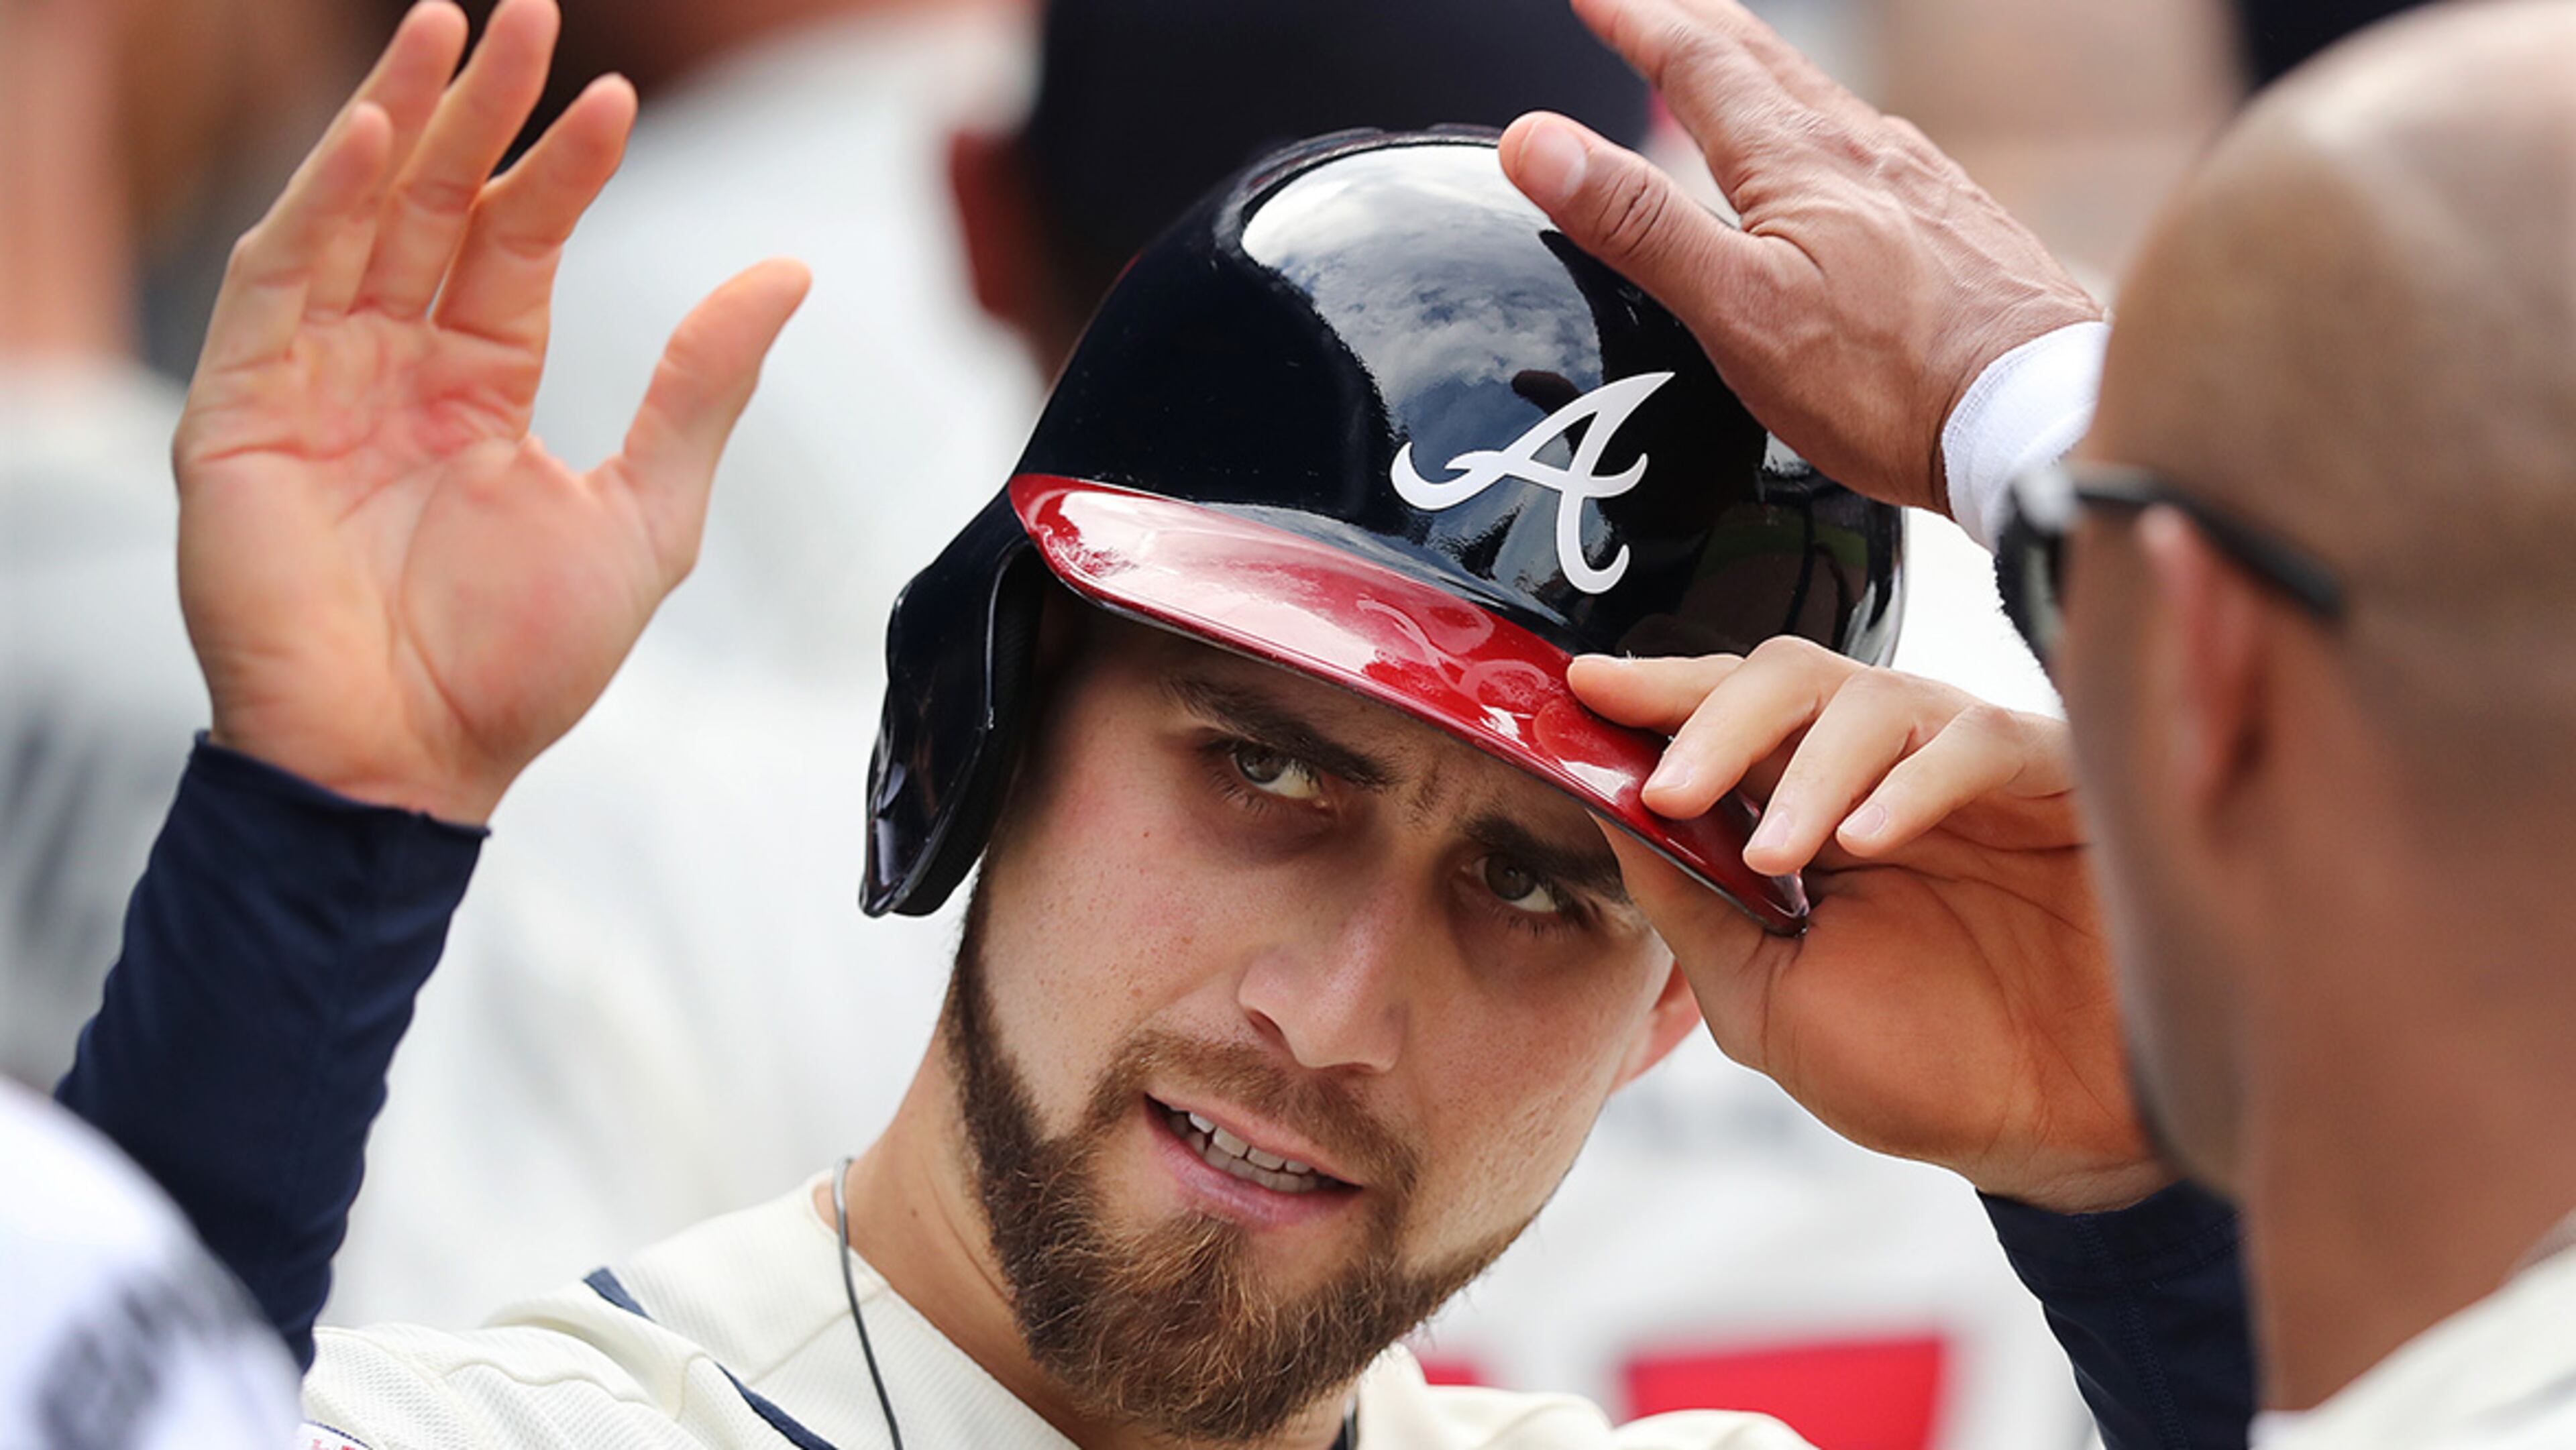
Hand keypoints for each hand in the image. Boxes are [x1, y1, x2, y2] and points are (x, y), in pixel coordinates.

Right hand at [174, 0, 809, 822]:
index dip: (558, 170)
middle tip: (520, 15)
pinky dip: (319, 205)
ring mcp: (312, 382)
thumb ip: (702, 389)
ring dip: (395, 123)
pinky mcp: (238, 410)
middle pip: (434, 210)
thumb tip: (789, 272)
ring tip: (447, 31)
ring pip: (353, 220)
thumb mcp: (644, 515)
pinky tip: (374, 138)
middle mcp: (394, 371)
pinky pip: (277, 283)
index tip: (611, 99)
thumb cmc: (522, 665)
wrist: (410, 762)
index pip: (519, 247)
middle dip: (476, 111)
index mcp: (483, 391)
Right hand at [1498, 0, 2101, 516]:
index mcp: (1797, 162)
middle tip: (1652, 6)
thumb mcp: (1735, 308)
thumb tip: (1537, 140)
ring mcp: (1920, 185)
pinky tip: (1838, 164)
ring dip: (1762, 73)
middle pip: (1764, 61)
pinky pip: (1874, 151)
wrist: (2034, 415)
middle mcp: (1865, 152)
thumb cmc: (1888, 383)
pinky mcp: (1958, 225)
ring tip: (1731, 69)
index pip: (1696, 64)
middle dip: (1695, 23)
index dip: (1635, 21)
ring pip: (1822, 102)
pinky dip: (1823, 131)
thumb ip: (1637, 223)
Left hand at [1576, 640, 2166, 1211]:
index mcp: (1810, 808)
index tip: (1581, 689)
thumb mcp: (1767, 999)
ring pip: (1874, 695)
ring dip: (1807, 768)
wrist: (2061, 1132)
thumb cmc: (1925, 1067)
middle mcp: (1886, 767)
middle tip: (1669, 788)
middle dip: (1712, 719)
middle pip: (1789, 676)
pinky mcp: (2058, 779)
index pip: (1724, 717)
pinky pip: (1978, 738)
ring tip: (1777, 855)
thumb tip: (1601, 810)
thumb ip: (1688, 906)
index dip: (1656, 695)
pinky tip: (1866, 841)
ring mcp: (1972, 765)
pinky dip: (1912, 781)